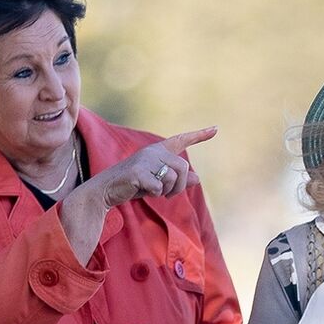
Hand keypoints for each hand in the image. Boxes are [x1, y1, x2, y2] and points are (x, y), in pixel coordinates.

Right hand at [71, 127, 215, 212]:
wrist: (106, 190)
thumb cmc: (133, 185)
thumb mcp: (158, 182)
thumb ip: (177, 180)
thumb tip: (197, 179)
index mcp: (159, 151)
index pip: (181, 140)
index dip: (199, 135)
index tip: (216, 129)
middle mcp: (153, 151)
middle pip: (183, 168)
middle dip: (180, 186)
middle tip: (167, 194)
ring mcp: (145, 160)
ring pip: (173, 177)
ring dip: (167, 191)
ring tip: (155, 192)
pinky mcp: (137, 171)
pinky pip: (159, 186)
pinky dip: (155, 193)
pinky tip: (144, 191)